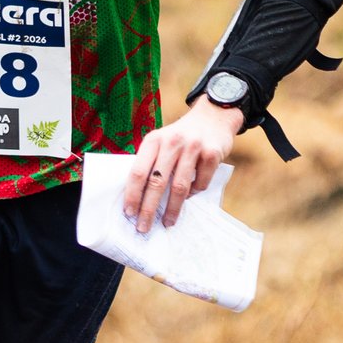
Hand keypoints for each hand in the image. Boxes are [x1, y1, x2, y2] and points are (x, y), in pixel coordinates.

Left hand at [124, 99, 243, 231]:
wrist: (214, 116)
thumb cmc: (181, 135)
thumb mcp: (161, 141)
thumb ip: (151, 162)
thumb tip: (139, 196)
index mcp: (154, 140)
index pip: (138, 171)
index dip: (132, 194)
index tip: (129, 212)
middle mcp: (172, 142)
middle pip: (157, 182)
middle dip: (149, 209)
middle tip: (143, 227)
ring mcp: (193, 148)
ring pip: (179, 187)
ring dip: (172, 209)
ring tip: (168, 222)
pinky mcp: (212, 154)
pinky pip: (200, 184)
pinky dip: (193, 194)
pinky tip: (189, 195)